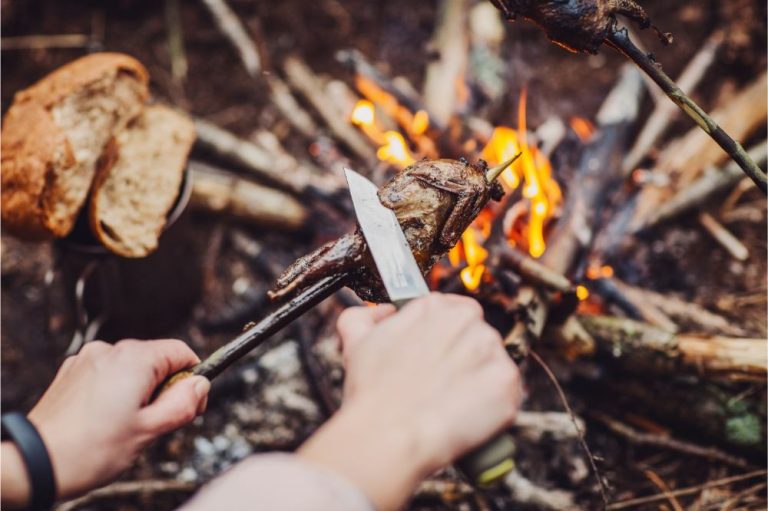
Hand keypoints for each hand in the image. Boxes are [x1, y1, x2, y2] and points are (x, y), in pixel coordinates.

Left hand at [7, 339, 208, 503]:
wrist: (35, 462)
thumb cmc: (90, 450)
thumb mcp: (151, 431)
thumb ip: (183, 403)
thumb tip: (201, 384)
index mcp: (134, 359)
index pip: (181, 352)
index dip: (193, 379)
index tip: (190, 405)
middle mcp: (110, 350)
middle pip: (156, 360)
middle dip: (164, 388)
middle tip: (155, 424)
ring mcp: (87, 360)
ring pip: (132, 369)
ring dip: (139, 392)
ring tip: (125, 426)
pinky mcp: (72, 372)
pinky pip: (107, 375)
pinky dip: (114, 392)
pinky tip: (105, 421)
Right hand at [299, 293, 521, 509]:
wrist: (389, 437)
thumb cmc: (372, 393)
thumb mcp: (355, 342)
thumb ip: (364, 317)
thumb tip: (383, 312)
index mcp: (434, 305)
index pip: (451, 312)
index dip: (443, 339)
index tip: (435, 359)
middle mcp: (467, 320)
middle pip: (476, 336)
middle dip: (464, 359)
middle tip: (442, 385)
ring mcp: (491, 351)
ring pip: (492, 363)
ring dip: (480, 381)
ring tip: (453, 405)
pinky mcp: (507, 383)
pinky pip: (509, 392)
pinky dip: (495, 407)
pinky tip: (470, 417)